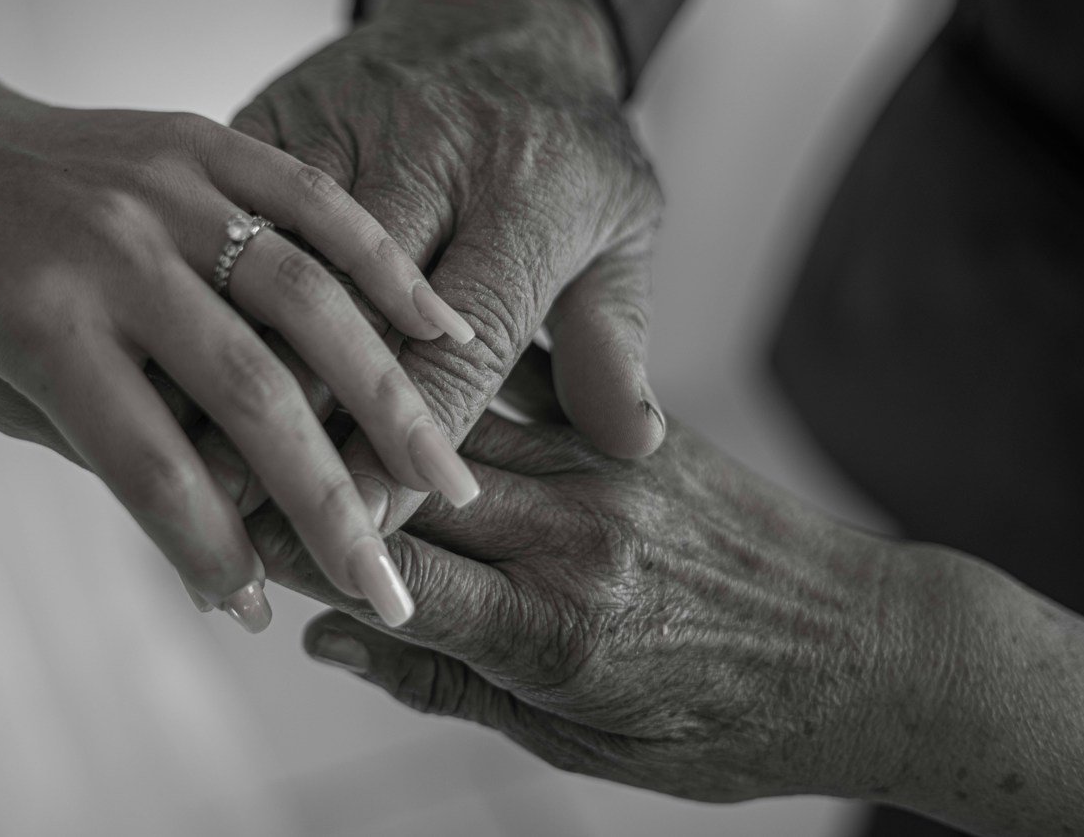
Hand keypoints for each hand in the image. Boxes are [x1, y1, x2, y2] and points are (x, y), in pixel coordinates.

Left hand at [0, 8, 480, 630]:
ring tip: (446, 478)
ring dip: (390, 399)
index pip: (152, 469)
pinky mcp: (204, 140)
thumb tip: (218, 536)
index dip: (211, 552)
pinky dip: (386, 268)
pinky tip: (443, 331)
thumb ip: (104, 447)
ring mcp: (168, 189)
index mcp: (42, 326)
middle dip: (332, 505)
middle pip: (252, 395)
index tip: (256, 611)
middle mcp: (115, 254)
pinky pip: (316, 200)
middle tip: (393, 585)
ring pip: (309, 299)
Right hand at [230, 0, 664, 529]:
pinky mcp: (276, 112)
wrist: (498, 6)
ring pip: (269, 266)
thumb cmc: (567, 143)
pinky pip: (227, 211)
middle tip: (251, 518)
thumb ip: (616, 338)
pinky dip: (198, 293)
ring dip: (226, 368)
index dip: (409, 442)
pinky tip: (163, 367)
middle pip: (350, 309)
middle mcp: (428, 152)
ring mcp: (339, 123)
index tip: (366, 526)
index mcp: (525, 194)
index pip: (461, 342)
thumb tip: (631, 445)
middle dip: (300, 423)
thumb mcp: (623, 230)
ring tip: (187, 466)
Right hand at [260, 413, 921, 803]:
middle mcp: (574, 529)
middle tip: (205, 425)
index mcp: (560, 628)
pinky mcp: (629, 425)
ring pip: (447, 416)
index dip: (289, 545)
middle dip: (295, 456)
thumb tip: (329, 634)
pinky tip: (374, 337)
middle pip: (400, 482)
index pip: (388, 576)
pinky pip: (516, 381)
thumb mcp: (588, 745)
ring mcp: (604, 464)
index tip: (210, 518)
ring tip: (266, 369)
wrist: (877, 649)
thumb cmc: (733, 720)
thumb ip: (450, 682)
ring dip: (350, 397)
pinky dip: (435, 366)